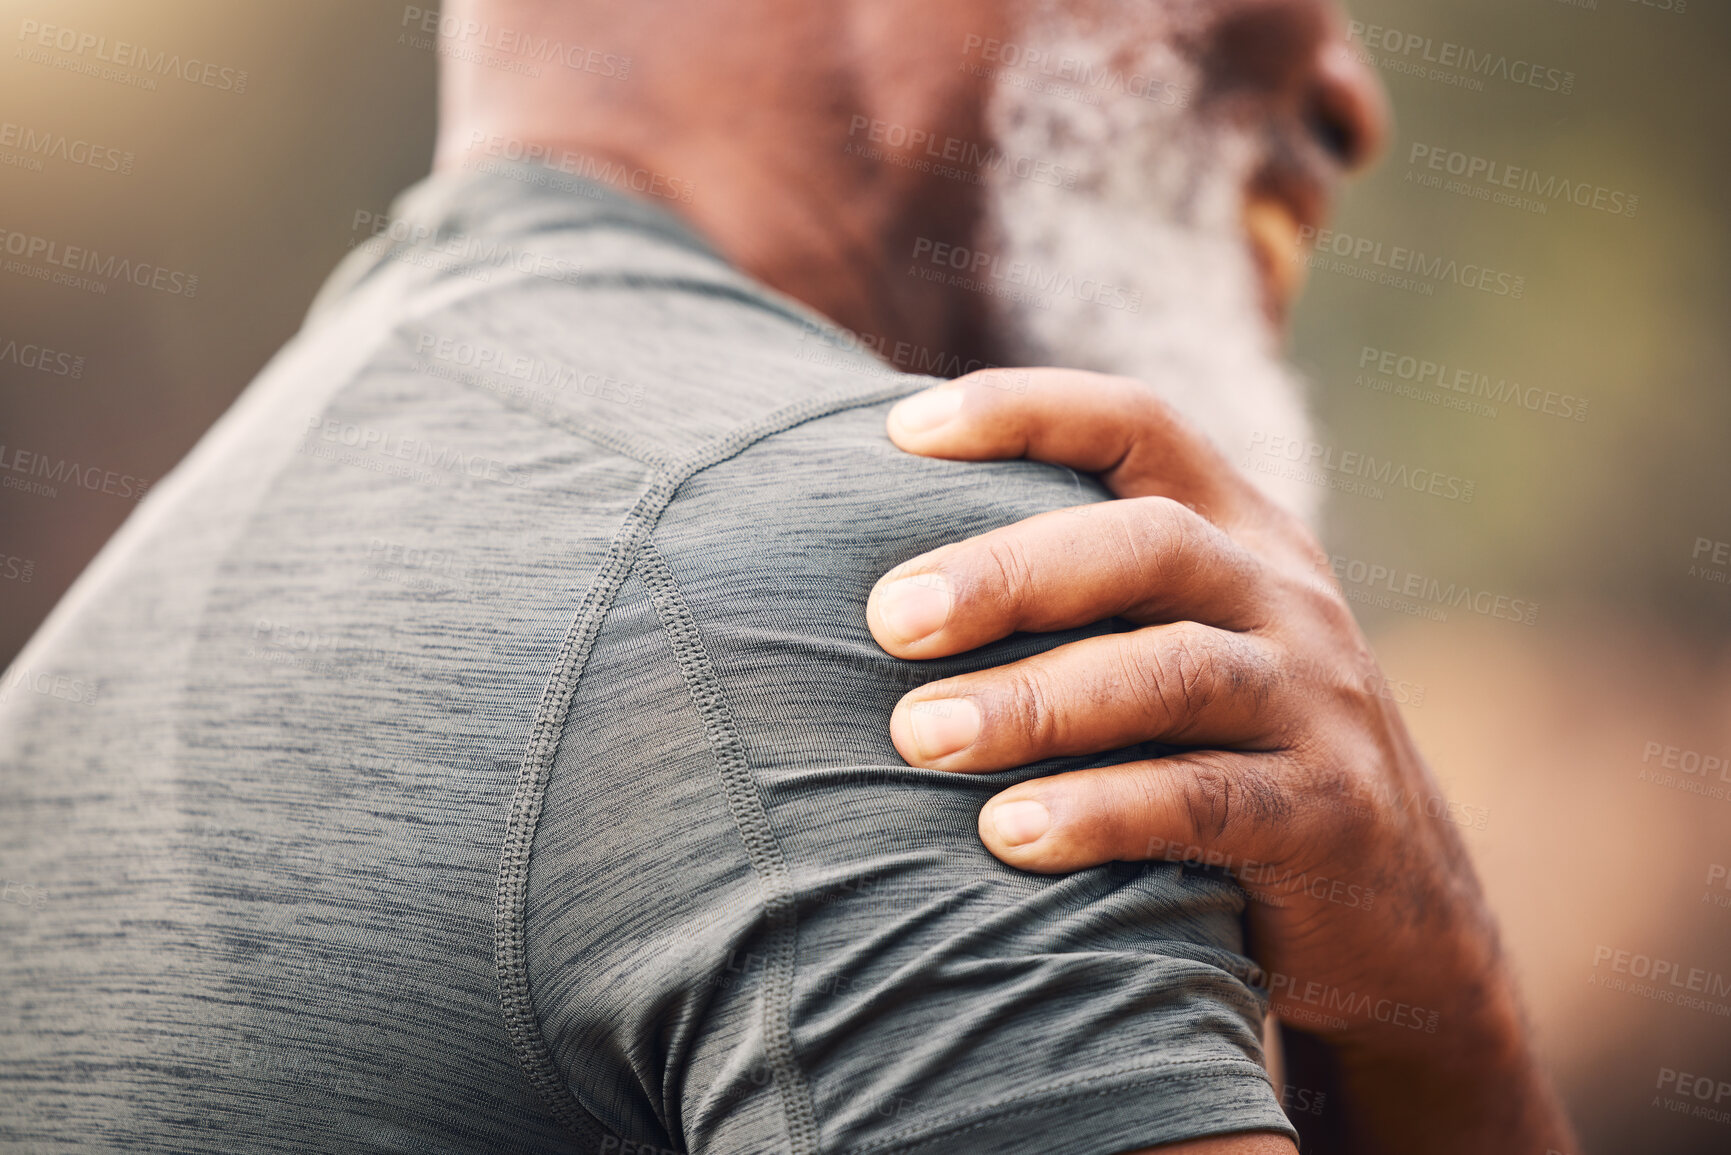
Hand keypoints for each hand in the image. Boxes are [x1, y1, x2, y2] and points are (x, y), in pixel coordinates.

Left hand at [866, 368, 1575, 1154]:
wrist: (1403, 911)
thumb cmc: (1229, 757)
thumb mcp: (1181, 647)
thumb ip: (1083, 598)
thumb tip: (883, 579)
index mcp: (1238, 535)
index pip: (1137, 425)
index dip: (1024, 410)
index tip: (901, 431)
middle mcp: (1284, 599)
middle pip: (1147, 543)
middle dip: (1008, 573)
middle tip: (886, 619)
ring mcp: (1316, 704)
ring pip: (1173, 673)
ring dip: (1035, 702)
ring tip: (919, 737)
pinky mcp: (1329, 816)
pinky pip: (1206, 802)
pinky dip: (1102, 811)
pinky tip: (1008, 835)